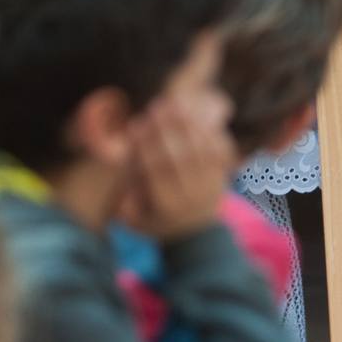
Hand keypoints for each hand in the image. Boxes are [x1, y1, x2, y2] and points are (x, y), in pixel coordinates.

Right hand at [119, 97, 237, 242]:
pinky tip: (199, 116)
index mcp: (166, 206)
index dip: (145, 145)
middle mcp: (191, 197)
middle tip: (157, 105)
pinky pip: (220, 153)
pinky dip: (210, 133)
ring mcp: (210, 188)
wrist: (194, 237)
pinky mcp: (222, 179)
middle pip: (180, 157)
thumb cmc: (156, 222)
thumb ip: (124, 201)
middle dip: (168, 129)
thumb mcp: (134, 220)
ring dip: (189, 124)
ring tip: (177, 103)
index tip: (134, 124)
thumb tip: (119, 177)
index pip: (155, 170)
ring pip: (201, 151)